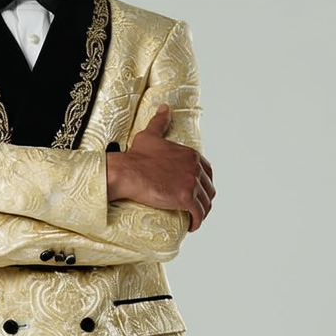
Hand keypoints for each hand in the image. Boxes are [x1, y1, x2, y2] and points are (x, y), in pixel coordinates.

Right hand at [106, 105, 214, 230]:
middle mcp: (195, 167)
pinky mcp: (186, 198)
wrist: (127, 171)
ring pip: (206, 202)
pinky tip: (191, 226)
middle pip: (208, 188)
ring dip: (201, 213)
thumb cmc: (135, 156)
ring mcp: (192, 183)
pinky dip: (197, 221)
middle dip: (204, 200)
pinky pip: (198, 213)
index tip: (196, 193)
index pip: (207, 172)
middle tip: (194, 209)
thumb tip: (165, 108)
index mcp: (191, 155)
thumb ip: (160, 122)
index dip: (203, 185)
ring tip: (192, 218)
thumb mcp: (150, 136)